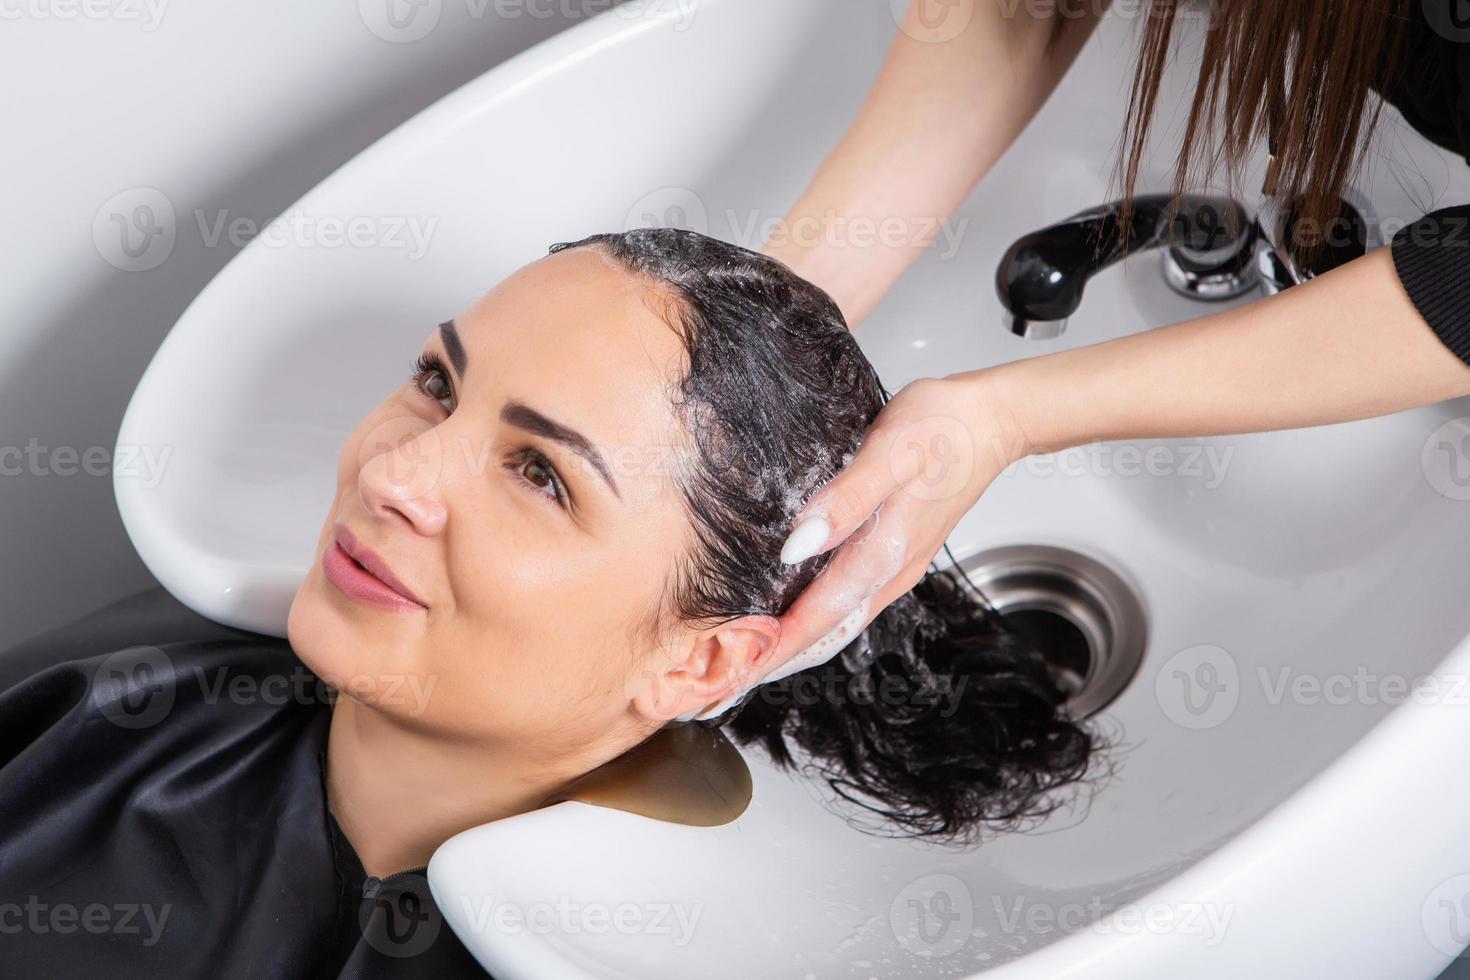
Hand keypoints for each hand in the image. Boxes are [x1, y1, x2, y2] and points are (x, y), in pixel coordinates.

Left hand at [690, 370, 1030, 718]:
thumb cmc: (944, 428)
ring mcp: (896, 565)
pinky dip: (814, 618)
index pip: (816, 619)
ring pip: (836, 621)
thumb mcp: (890, 453)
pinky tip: (792, 613)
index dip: (771, 652)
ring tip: (747, 660)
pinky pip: (847, 600)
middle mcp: (890, 570)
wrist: (995, 420)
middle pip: (823, 633)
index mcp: (883, 553)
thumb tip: (798, 545)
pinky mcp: (896, 550)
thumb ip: (845, 500)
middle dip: (773, 663)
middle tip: (722, 687)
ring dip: (792, 644)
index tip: (731, 678)